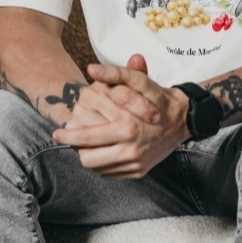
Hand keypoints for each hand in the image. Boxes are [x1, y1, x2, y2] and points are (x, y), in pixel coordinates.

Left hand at [52, 55, 189, 177]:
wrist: (184, 119)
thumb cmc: (158, 98)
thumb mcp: (140, 81)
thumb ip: (115, 72)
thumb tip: (91, 68)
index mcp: (128, 128)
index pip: (87, 138)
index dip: (68, 137)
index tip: (57, 133)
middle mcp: (132, 149)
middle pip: (88, 158)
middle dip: (75, 148)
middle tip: (67, 139)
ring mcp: (136, 163)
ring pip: (98, 168)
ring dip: (88, 156)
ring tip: (84, 144)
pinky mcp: (139, 172)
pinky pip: (111, 173)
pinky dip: (102, 163)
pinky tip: (101, 150)